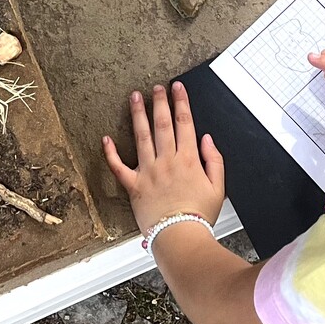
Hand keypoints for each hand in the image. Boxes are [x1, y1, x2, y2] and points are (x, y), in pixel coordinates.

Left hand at [102, 82, 225, 231]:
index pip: (185, 124)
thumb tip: (207, 139)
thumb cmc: (198, 216)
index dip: (181, 103)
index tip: (177, 89)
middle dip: (160, 102)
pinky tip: (106, 138)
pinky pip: (119, 167)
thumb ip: (214, 161)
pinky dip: (111, 152)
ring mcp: (148, 172)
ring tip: (134, 97)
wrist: (180, 236)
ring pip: (142, 137)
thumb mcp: (218, 188)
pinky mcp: (134, 185)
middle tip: (156, 87)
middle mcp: (167, 161)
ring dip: (138, 115)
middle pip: (162, 124)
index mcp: (188, 161)